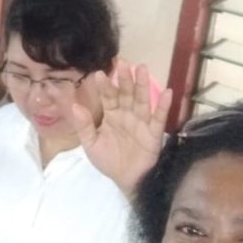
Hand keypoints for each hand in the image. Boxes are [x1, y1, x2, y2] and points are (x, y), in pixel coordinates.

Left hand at [67, 60, 171, 195]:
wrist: (125, 179)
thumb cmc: (108, 159)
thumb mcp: (90, 144)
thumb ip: (84, 125)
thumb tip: (74, 106)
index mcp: (111, 114)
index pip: (108, 97)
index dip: (105, 86)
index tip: (99, 74)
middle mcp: (126, 114)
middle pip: (126, 93)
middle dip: (124, 79)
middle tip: (122, 63)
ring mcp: (141, 122)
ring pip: (141, 100)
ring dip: (142, 85)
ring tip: (142, 69)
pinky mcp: (153, 133)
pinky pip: (159, 118)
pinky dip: (163, 106)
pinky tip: (167, 92)